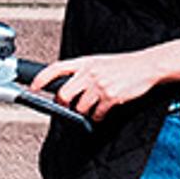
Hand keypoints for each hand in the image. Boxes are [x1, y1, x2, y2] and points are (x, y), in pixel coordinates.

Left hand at [38, 50, 157, 120]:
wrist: (146, 66)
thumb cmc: (123, 65)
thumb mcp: (99, 62)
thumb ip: (82, 72)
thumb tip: (66, 87)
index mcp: (85, 62)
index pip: (56, 68)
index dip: (41, 78)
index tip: (33, 87)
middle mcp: (90, 73)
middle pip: (63, 94)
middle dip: (62, 105)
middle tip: (67, 107)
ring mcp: (100, 86)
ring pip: (79, 108)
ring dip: (84, 112)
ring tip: (93, 106)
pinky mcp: (110, 97)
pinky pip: (96, 114)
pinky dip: (97, 116)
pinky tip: (103, 110)